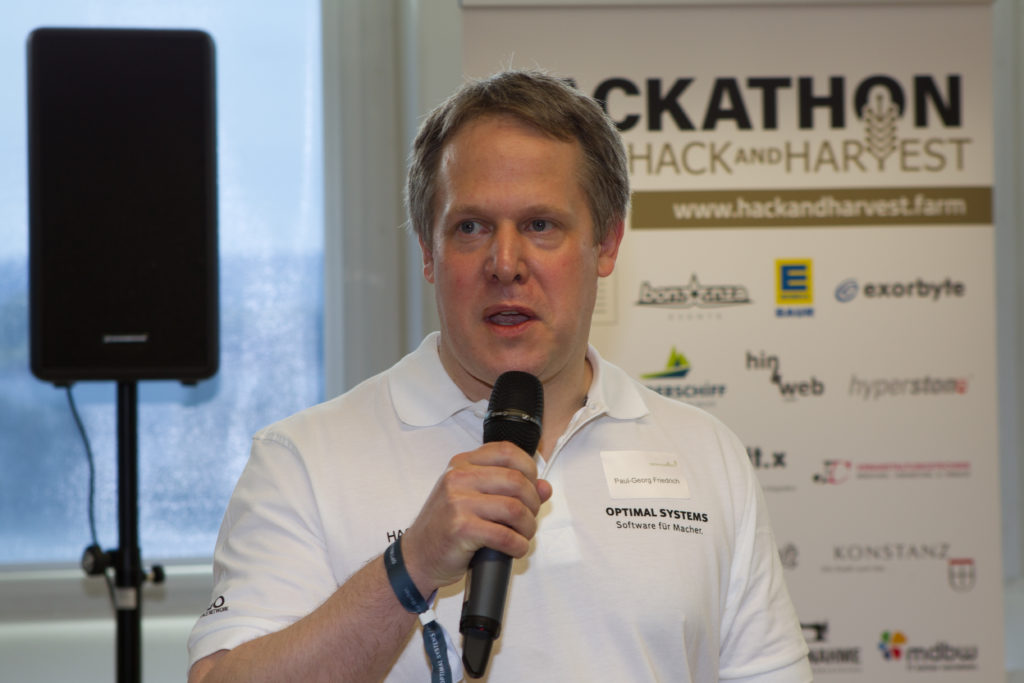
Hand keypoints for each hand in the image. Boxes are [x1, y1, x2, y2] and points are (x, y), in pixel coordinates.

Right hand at [398, 441, 552, 595]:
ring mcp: (457, 502)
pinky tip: (515, 548)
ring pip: (514, 508)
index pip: (507, 451)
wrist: (417, 556)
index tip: (533, 487)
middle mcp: (458, 478)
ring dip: (528, 526)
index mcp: (462, 464)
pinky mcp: (460, 528)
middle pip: (516, 480)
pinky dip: (518, 545)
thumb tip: (545, 487)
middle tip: (529, 518)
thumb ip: (508, 489)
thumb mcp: (474, 499)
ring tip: (523, 535)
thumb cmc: (446, 526)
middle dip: (533, 502)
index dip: (529, 468)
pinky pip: (504, 535)